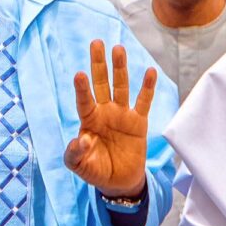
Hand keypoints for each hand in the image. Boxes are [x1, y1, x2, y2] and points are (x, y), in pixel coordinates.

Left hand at [63, 40, 156, 198]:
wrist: (118, 182)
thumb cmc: (95, 171)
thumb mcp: (79, 166)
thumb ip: (75, 154)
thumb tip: (81, 139)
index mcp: (88, 121)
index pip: (84, 101)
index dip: (82, 89)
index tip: (79, 74)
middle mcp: (104, 112)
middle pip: (101, 83)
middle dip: (99, 64)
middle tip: (96, 43)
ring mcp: (122, 115)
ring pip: (121, 87)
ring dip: (120, 68)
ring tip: (119, 49)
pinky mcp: (138, 122)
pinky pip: (144, 102)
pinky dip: (147, 87)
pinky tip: (150, 71)